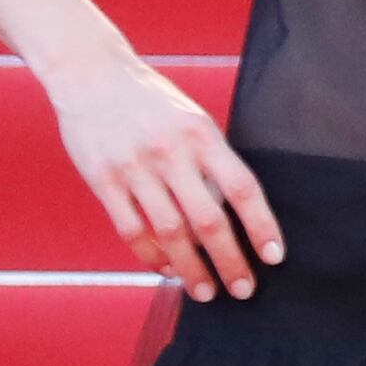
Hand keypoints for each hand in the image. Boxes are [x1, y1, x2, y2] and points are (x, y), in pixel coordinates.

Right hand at [44, 53, 282, 299]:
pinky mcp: (103, 180)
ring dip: (190, 268)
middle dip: (229, 260)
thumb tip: (235, 211)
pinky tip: (167, 269)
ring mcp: (135, 168)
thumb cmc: (152, 101)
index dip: (261, 226)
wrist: (91, 74)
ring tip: (206, 291)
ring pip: (170, 232)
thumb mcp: (193, 120)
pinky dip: (151, 255)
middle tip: (243, 290)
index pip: (242, 188)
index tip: (274, 257)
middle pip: (208, 220)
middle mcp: (170, 154)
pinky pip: (132, 229)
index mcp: (202, 136)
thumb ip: (212, 161)